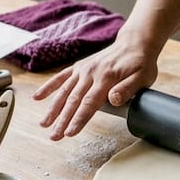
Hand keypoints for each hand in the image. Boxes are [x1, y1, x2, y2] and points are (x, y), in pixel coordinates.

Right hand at [33, 32, 159, 139]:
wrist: (134, 43)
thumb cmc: (140, 63)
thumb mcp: (143, 77)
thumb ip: (127, 89)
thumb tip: (113, 100)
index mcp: (106, 78)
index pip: (89, 103)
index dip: (78, 119)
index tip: (69, 133)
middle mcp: (91, 73)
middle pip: (74, 100)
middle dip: (62, 120)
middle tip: (54, 136)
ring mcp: (83, 69)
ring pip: (64, 91)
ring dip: (53, 108)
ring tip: (43, 124)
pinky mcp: (79, 67)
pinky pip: (61, 77)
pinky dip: (48, 87)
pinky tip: (37, 97)